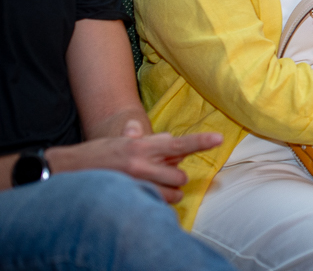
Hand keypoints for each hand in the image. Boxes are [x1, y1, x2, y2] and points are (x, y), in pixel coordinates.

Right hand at [46, 129, 223, 202]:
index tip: (218, 138)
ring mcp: (135, 183)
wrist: (65, 170)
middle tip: (159, 172)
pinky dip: (156, 202)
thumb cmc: (97, 154)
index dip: (199, 141)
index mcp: (142, 146)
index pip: (177, 144)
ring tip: (151, 185)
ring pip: (171, 193)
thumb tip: (168, 138)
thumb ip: (148, 140)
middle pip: (179, 175)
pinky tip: (142, 195)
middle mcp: (141, 164)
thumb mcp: (122, 141)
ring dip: (168, 191)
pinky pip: (156, 204)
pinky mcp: (129, 198)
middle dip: (175, 176)